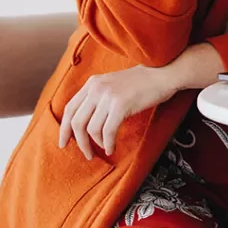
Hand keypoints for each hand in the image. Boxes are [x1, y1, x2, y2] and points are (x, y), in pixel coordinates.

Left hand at [58, 64, 177, 158]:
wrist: (163, 73)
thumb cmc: (141, 83)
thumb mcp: (112, 85)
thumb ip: (97, 98)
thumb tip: (85, 124)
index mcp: (92, 83)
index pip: (69, 108)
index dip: (64, 128)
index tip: (64, 143)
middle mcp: (96, 88)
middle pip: (77, 122)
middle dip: (79, 142)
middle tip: (87, 154)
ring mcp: (108, 96)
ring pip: (91, 129)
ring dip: (96, 144)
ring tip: (105, 149)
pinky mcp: (121, 105)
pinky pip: (108, 132)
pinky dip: (108, 144)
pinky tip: (112, 148)